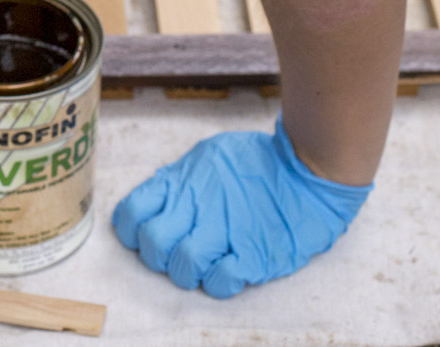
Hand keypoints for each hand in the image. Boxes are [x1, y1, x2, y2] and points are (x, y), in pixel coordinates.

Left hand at [111, 116, 370, 297]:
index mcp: (182, 182)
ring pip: (182, 266)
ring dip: (187, 273)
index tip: (145, 233)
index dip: (133, 231)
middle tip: (174, 253)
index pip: (132, 213)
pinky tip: (228, 270)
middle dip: (157, 256)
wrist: (307, 170)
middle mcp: (197, 208)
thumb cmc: (258, 161)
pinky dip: (218, 282)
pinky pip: (220, 282)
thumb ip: (181, 179)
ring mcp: (225, 233)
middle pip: (153, 244)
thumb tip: (161, 197)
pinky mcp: (253, 256)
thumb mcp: (208, 156)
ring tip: (202, 265)